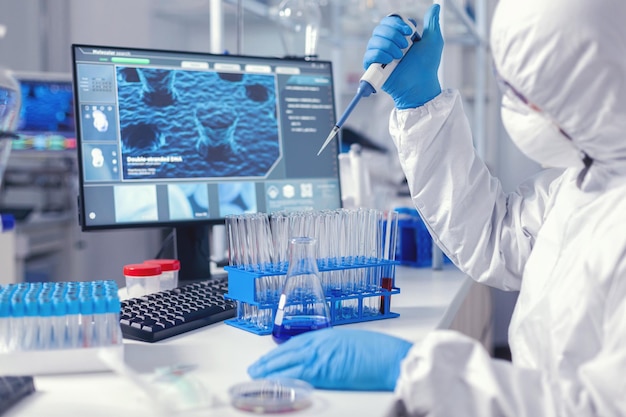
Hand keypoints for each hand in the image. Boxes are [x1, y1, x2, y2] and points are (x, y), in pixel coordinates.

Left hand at [247, 328, 412, 390]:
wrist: (392, 357)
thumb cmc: (380, 351)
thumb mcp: (352, 342)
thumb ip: (333, 348)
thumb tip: (323, 358)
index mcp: (328, 334)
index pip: (296, 343)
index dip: (280, 351)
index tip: (270, 358)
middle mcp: (321, 342)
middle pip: (287, 352)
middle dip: (270, 361)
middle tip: (255, 369)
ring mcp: (322, 356)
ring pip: (288, 363)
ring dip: (270, 370)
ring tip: (257, 376)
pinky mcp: (324, 371)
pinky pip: (298, 376)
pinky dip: (284, 380)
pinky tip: (274, 384)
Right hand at [363, 4, 442, 108]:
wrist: (421, 84)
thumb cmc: (427, 66)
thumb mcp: (433, 40)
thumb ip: (431, 22)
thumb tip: (435, 7)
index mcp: (399, 37)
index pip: (388, 21)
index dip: (396, 23)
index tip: (408, 30)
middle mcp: (387, 45)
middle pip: (379, 29)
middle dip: (393, 34)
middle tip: (405, 46)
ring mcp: (380, 57)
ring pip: (373, 41)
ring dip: (388, 46)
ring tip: (399, 56)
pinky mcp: (374, 69)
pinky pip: (368, 55)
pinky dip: (379, 55)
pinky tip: (390, 60)